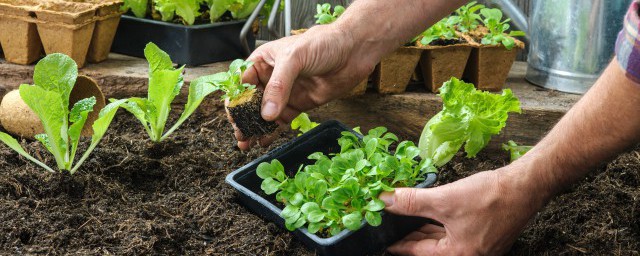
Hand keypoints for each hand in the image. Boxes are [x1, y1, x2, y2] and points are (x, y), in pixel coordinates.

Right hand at [231, 25, 376, 149]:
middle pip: (251, 102)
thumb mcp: (295, 58)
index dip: (236, 100)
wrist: (353, 51)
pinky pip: (281, 121)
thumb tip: (266, 113)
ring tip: (246, 143)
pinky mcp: (299, 104)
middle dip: (243, 119)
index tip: (233, 116)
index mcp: (264, 61)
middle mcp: (272, 78)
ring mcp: (286, 93)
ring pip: (264, 114)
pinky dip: (272, 132)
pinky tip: (264, 141)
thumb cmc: (323, 43)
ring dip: (255, 128)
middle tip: (240, 134)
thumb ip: (279, 86)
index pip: (242, 82)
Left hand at [379, 167, 548, 254]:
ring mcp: (480, 247)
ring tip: (407, 220)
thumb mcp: (444, 200)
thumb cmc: (490, 197)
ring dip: (426, 229)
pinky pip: (455, 233)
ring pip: (443, 239)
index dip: (398, 244)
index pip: (418, 251)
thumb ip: (412, 202)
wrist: (525, 186)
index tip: (384, 239)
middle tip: (392, 226)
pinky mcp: (486, 235)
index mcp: (458, 255)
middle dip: (411, 235)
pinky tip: (431, 214)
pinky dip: (441, 224)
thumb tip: (386, 201)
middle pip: (431, 248)